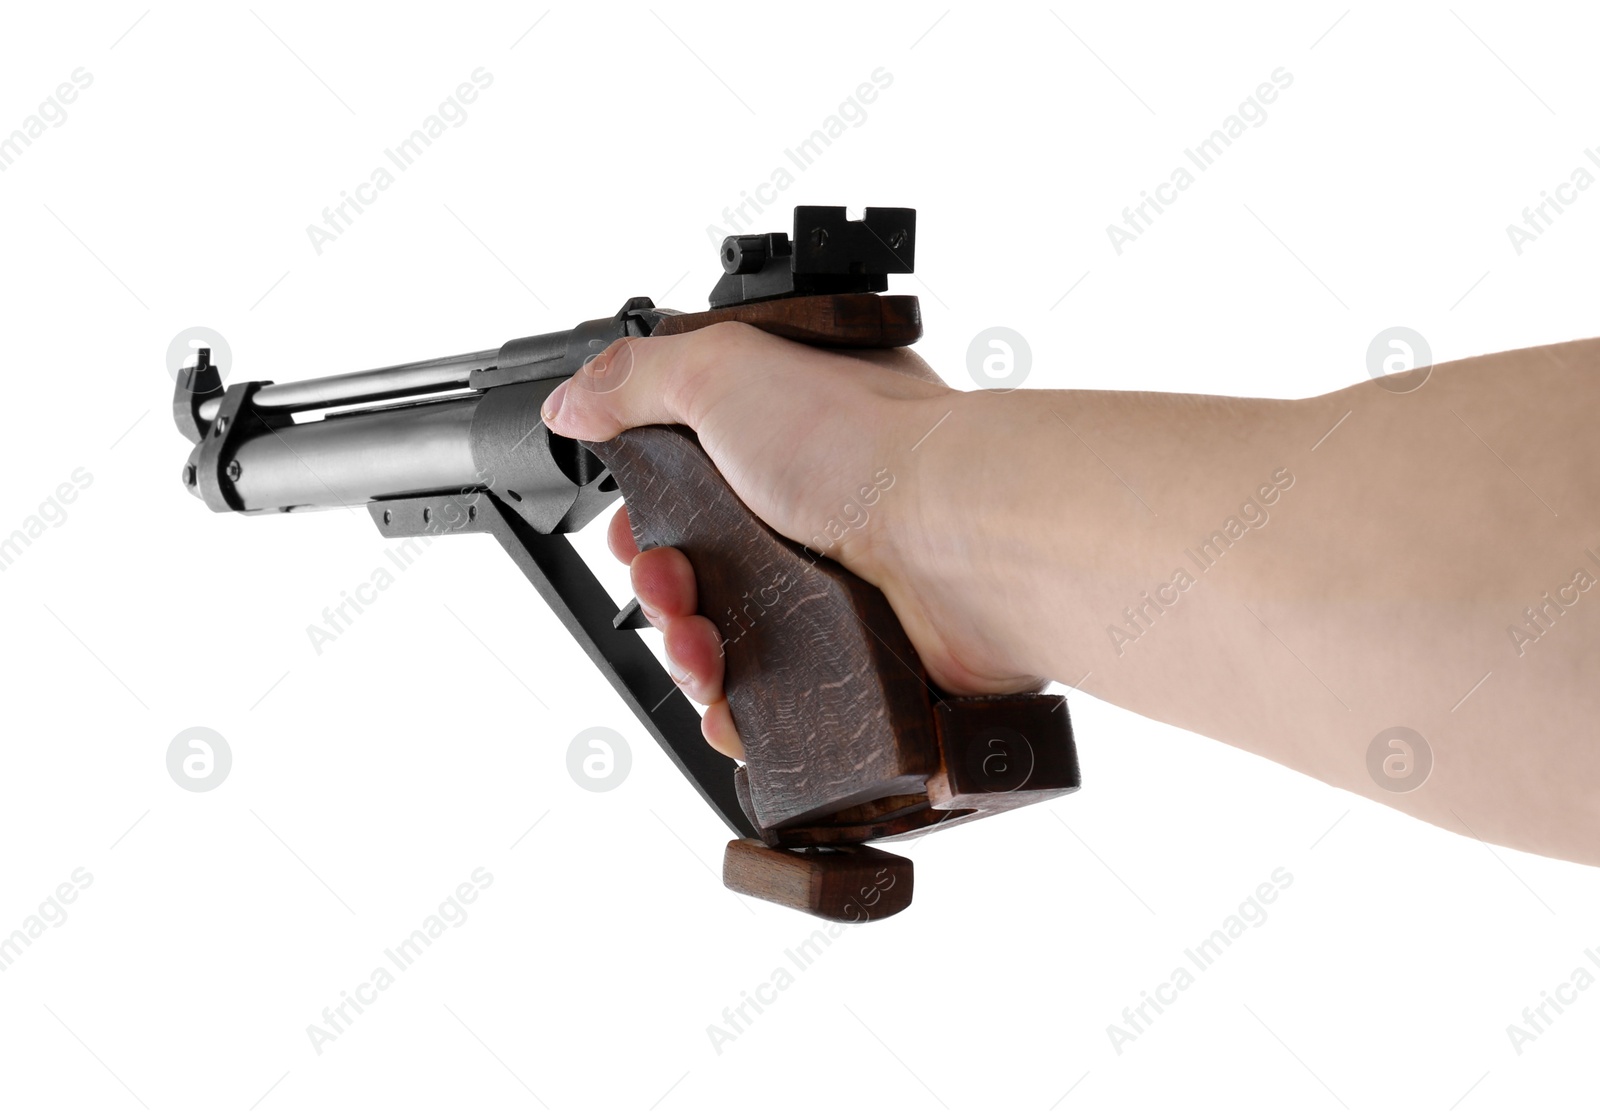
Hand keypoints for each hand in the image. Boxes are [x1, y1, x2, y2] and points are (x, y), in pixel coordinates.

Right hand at [542, 322, 1044, 757]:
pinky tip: (727, 706)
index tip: (627, 534)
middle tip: (668, 588)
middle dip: (659, 590)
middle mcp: (810, 514)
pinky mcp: (858, 664)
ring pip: (727, 644)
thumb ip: (635, 378)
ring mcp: (836, 593)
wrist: (963, 539)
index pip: (688, 486)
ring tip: (699, 648)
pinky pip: (775, 707)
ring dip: (688, 653)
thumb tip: (570, 400)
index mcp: (781, 441)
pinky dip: (737, 713)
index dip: (643, 516)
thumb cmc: (867, 445)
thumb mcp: (726, 371)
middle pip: (698, 573)